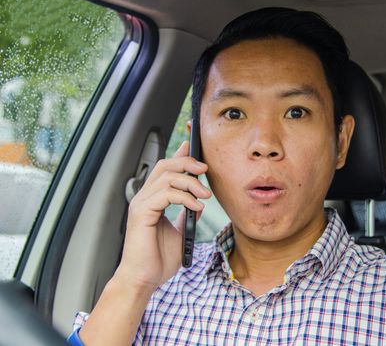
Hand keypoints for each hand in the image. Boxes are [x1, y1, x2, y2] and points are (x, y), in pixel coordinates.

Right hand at [114, 141, 210, 292]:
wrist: (145, 279)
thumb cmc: (159, 259)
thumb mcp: (180, 232)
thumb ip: (187, 215)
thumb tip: (199, 202)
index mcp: (152, 200)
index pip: (166, 170)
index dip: (180, 155)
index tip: (194, 146)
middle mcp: (144, 198)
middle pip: (165, 166)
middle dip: (188, 163)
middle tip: (205, 169)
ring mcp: (141, 204)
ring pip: (166, 177)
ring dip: (190, 182)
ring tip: (205, 194)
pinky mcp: (142, 213)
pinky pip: (166, 194)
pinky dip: (185, 197)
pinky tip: (196, 206)